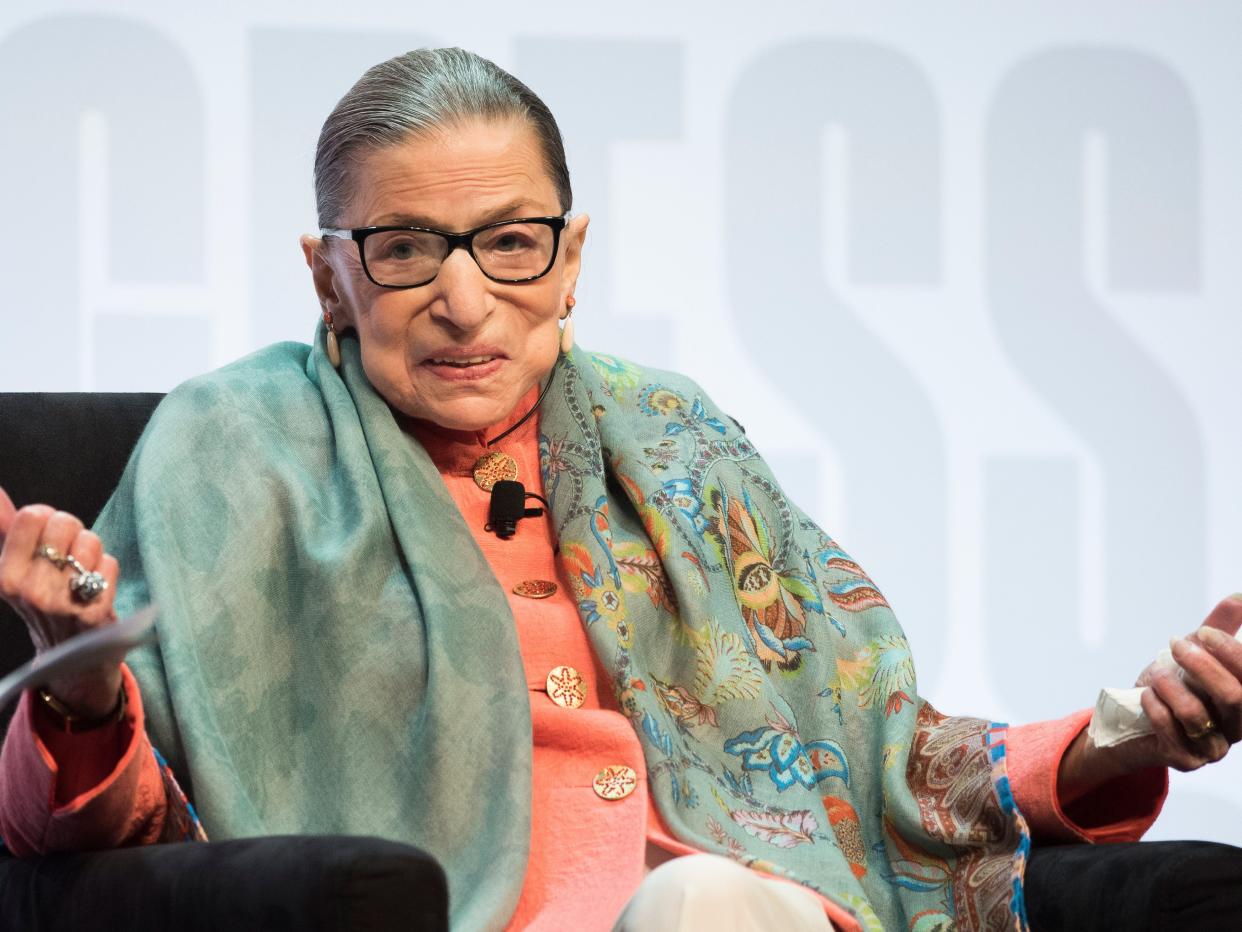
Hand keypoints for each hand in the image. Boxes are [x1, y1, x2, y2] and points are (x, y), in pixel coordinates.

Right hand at [0, 485, 122, 717]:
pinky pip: (110, 563)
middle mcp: (31, 590)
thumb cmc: (45, 598)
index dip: (48, 518)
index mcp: (7, 576)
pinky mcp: (94, 613)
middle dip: (73, 531)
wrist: (70, 657)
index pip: (33, 515)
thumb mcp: (16, 568)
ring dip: (92, 551)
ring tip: (82, 572)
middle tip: (69, 556)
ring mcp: (63, 602)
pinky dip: (107, 570)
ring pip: (90, 541)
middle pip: (64, 522)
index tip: (49, 536)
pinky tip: (97, 588)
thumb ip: (6, 528)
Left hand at [1059, 595, 1241, 801]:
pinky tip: (1145, 695)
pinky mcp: (1183, 760)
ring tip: (1155, 674)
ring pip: (1196, 713)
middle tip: (1174, 644)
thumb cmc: (1170, 685)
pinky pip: (1168, 728)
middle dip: (1202, 664)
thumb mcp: (1193, 653)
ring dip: (1169, 685)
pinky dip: (1154, 704)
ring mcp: (1211, 749)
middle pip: (1235, 697)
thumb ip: (1218, 628)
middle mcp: (1236, 729)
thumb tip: (1239, 597)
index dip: (1231, 652)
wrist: (1130, 722)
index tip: (1201, 632)